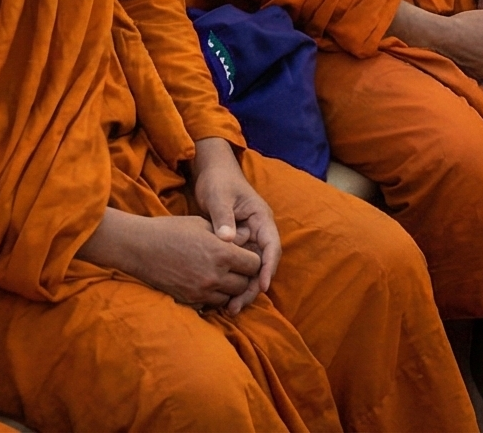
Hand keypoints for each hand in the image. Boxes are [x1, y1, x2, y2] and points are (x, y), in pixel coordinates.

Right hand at [78, 208, 263, 311]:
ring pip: (230, 297)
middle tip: (236, 268)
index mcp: (222, 253)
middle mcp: (215, 275)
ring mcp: (201, 291)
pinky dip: (214, 297)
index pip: (255, 264)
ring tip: (222, 277)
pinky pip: (211, 304)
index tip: (245, 255)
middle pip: (245, 284)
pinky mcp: (189, 300)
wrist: (140, 248)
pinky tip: (208, 285)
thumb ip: (229, 235)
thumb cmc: (172, 230)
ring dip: (230, 289)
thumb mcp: (204, 225)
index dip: (252, 259)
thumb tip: (249, 238)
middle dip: (244, 276)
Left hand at [189, 136, 278, 311]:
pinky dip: (232, 281)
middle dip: (254, 286)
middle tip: (238, 306)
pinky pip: (238, 266)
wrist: (211, 173)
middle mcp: (258, 231)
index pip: (271, 246)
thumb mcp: (218, 197)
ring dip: (243, 288)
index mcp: (261, 218)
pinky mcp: (236, 245)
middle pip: (262, 263)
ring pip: (251, 269)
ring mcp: (248, 239)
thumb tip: (227, 239)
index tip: (262, 286)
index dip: (268, 268)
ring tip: (229, 308)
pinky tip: (220, 296)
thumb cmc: (218, 182)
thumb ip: (223, 217)